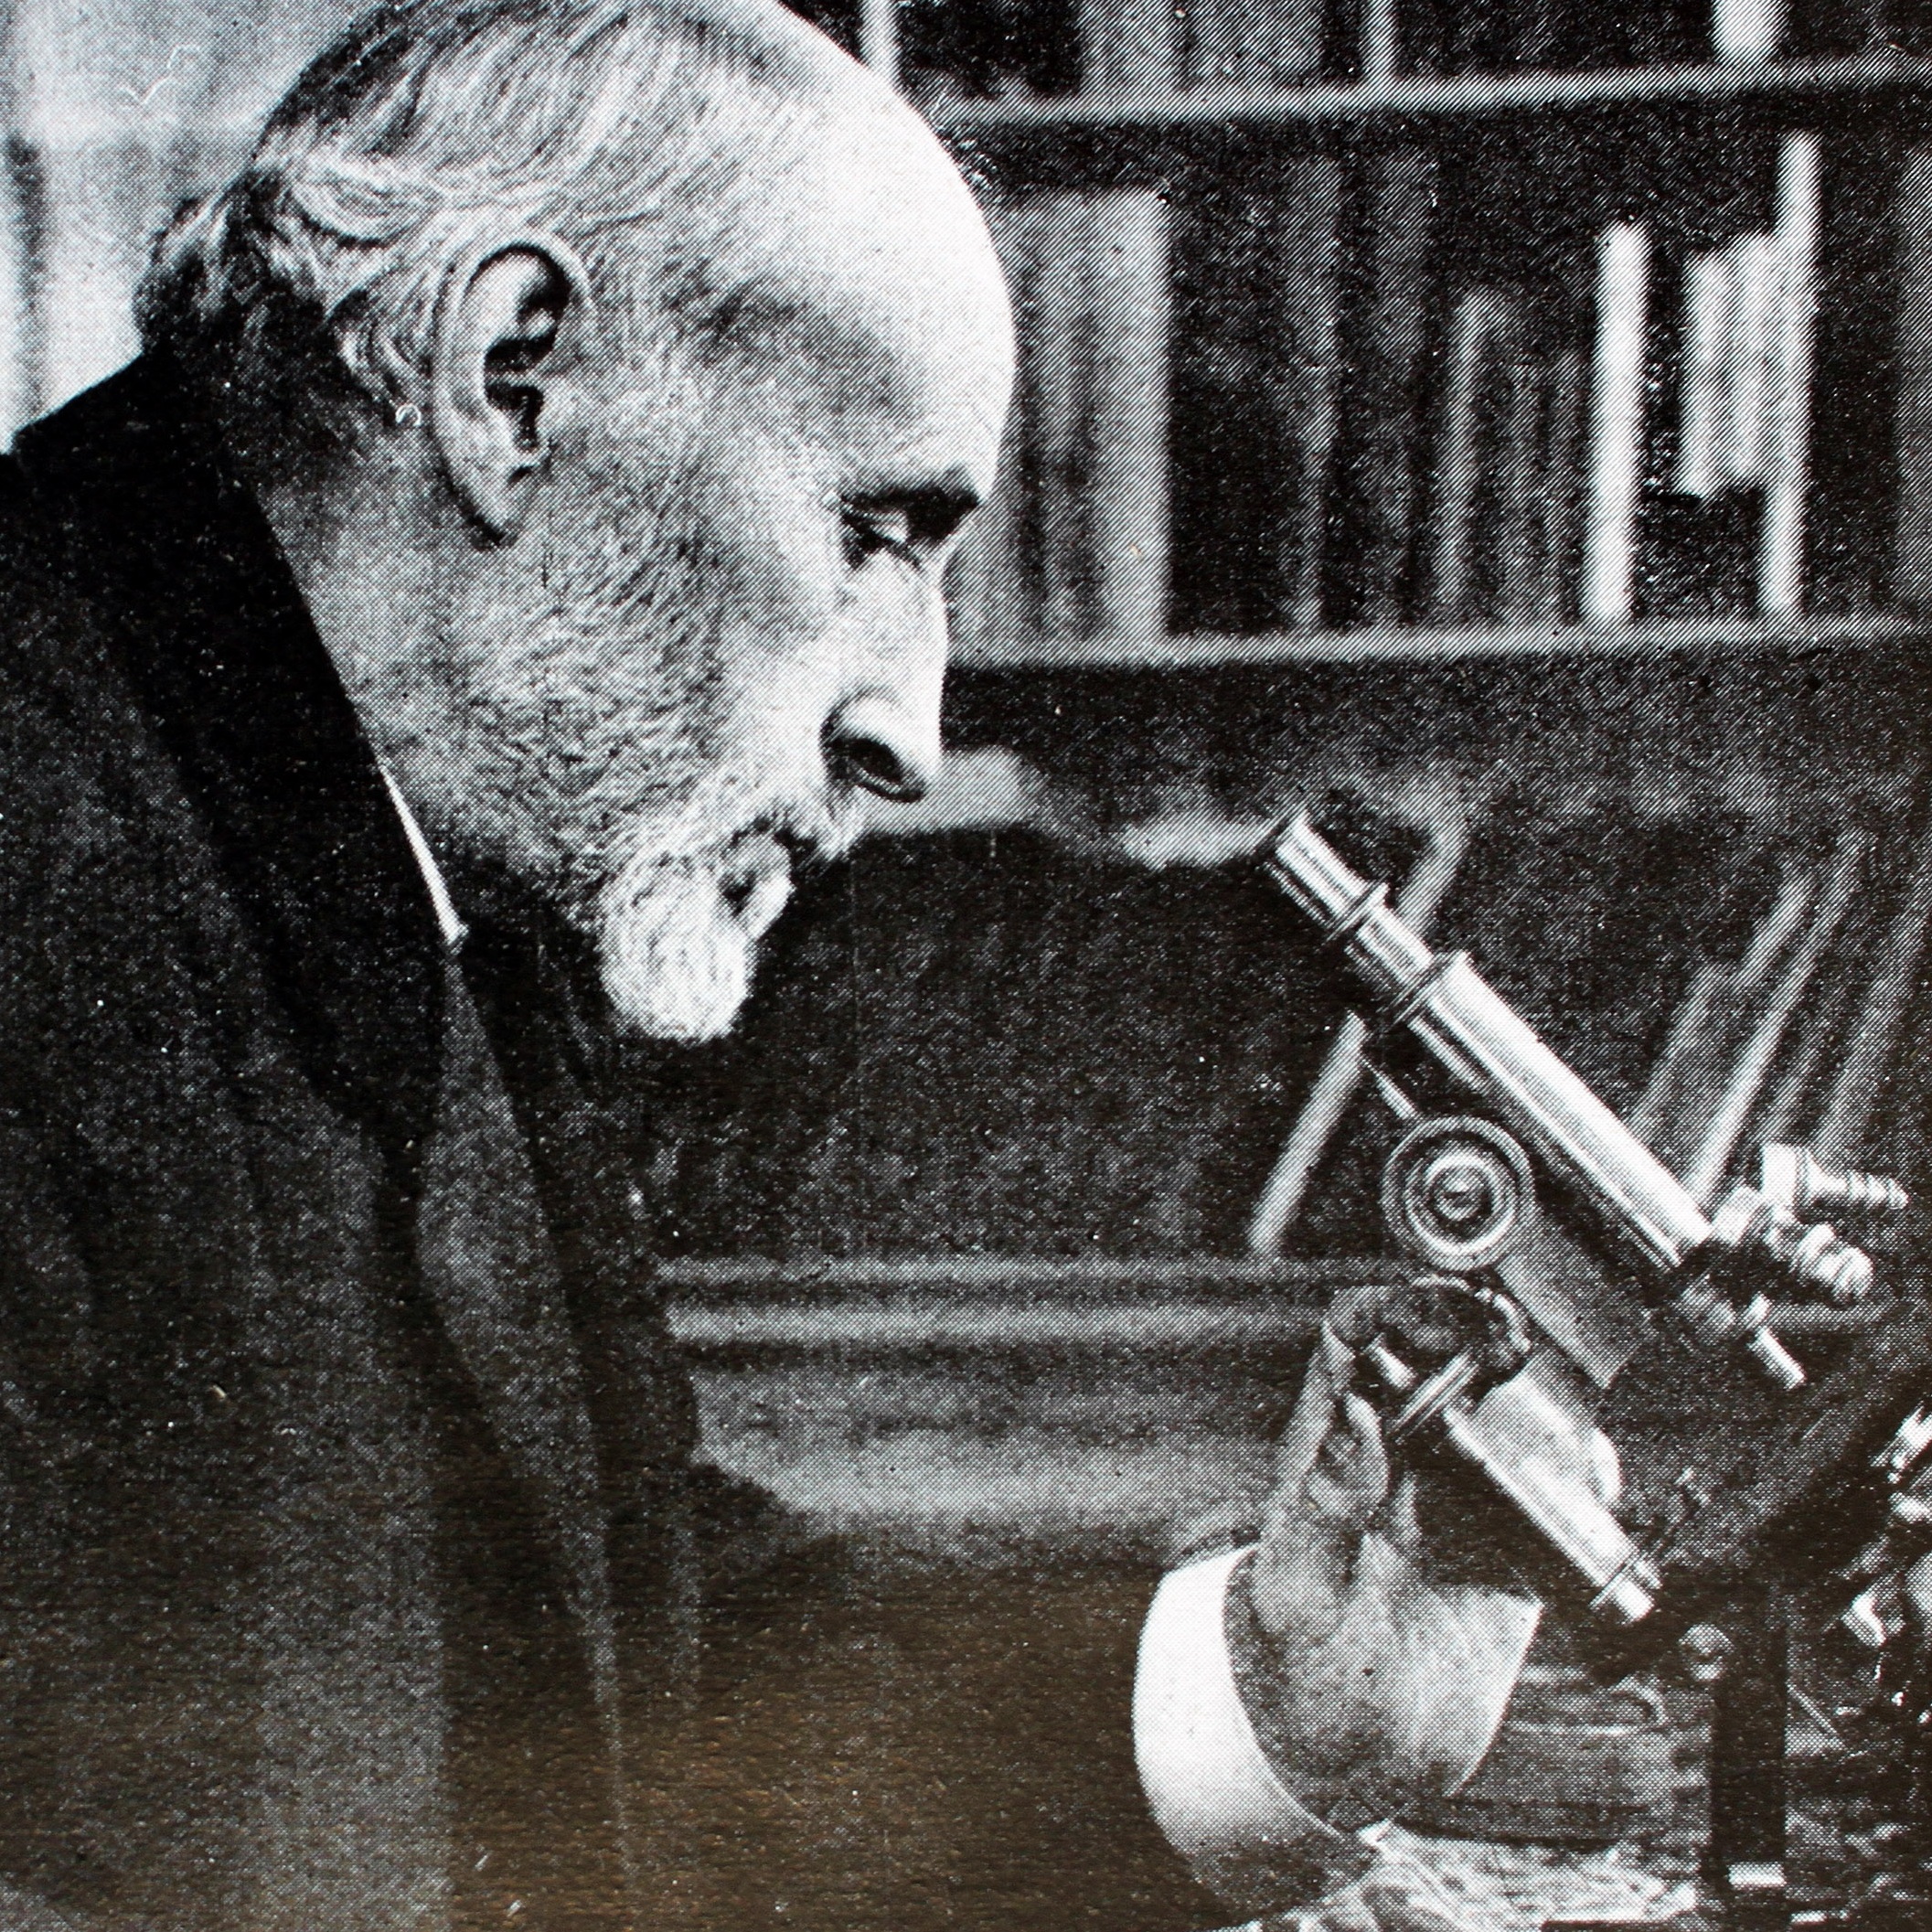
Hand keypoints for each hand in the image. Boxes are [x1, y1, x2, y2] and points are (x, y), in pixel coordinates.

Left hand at [1241, 1307, 1546, 1828]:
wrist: (1350, 1765)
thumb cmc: (1296, 1674)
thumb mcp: (1300, 1593)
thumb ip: (1327, 1505)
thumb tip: (1360, 1416)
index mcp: (1333, 1451)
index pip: (1356, 1338)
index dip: (1394, 1304)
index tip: (1442, 1303)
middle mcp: (1399, 1463)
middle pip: (1445, 1360)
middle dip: (1488, 1336)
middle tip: (1525, 1343)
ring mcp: (1457, 1505)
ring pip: (1508, 1418)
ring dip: (1543, 1401)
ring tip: (1568, 1409)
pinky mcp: (1509, 1557)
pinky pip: (1554, 1500)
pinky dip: (1580, 1482)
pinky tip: (1592, 1485)